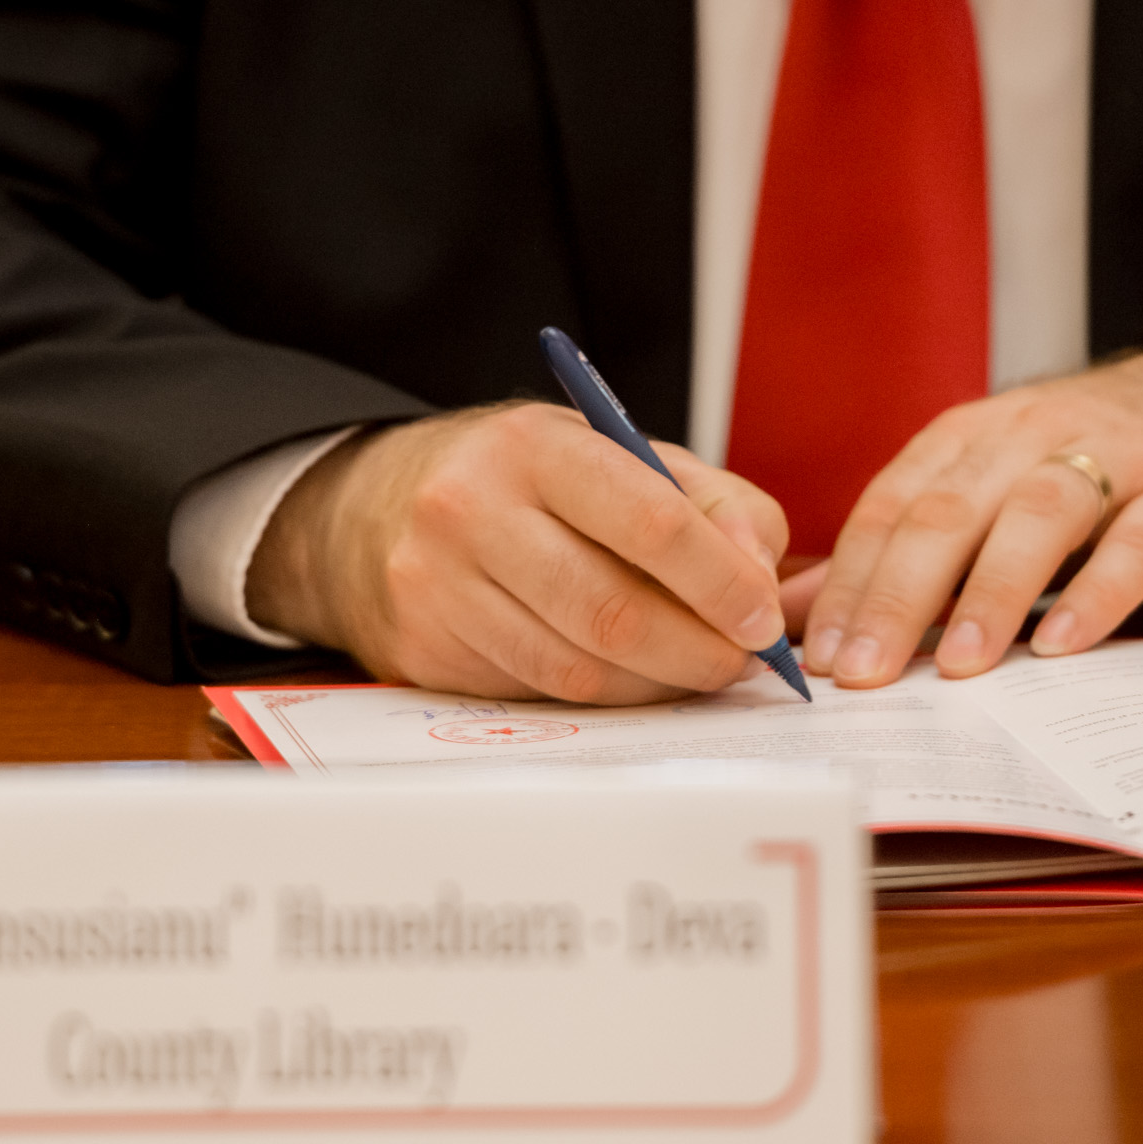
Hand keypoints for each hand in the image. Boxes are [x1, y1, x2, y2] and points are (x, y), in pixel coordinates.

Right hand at [247, 402, 789, 703]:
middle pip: (613, 612)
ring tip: (692, 669)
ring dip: (656, 684)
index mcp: (535, 446)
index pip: (649, 520)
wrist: (379, 507)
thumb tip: (761, 579)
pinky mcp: (425, 650)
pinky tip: (629, 676)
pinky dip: (604, 696)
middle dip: (698, 651)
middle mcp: (472, 510)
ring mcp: (438, 586)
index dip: (721, 581)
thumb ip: (714, 502)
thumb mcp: (620, 454)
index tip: (763, 619)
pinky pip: (540, 694)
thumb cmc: (529, 482)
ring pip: (577, 668)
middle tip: (740, 663)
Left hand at [794, 344, 1142, 686]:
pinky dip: (1099, 594)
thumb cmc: (1085, 465)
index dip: (852, 580)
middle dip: (899, 596)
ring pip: (1038, 517)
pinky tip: (1064, 646)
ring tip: (960, 666)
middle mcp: (1030, 436)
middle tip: (864, 673)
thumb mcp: (987, 488)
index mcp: (969, 437)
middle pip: (949, 512)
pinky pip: (1137, 543)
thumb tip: (797, 612)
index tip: (820, 656)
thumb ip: (897, 550)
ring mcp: (1113, 460)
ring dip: (992, 594)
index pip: (892, 506)